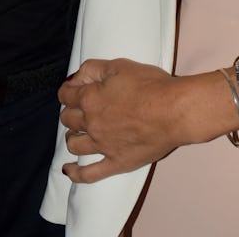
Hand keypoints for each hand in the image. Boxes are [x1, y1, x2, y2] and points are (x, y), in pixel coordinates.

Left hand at [59, 58, 188, 183]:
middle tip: (79, 109)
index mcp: (90, 98)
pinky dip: (75, 173)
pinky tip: (68, 170)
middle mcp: (91, 123)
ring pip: (74, 145)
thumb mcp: (119, 65)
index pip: (65, 95)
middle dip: (70, 112)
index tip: (72, 90)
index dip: (67, 90)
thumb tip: (75, 78)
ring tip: (77, 133)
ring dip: (72, 137)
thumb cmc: (150, 85)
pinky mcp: (115, 163)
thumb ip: (93, 69)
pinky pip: (88, 174)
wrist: (173, 111)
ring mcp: (101, 146)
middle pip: (68, 119)